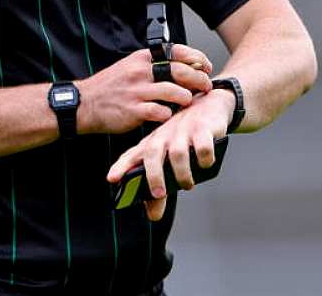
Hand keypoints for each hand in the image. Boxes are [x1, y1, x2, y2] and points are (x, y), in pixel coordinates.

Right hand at [77, 45, 212, 134]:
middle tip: (206, 86)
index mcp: (141, 58)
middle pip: (180, 71)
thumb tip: (182, 67)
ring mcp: (137, 91)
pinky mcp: (133, 110)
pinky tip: (168, 115)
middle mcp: (140, 72)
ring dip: (186, 98)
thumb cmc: (109, 87)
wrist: (84, 104)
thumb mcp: (129, 67)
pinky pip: (160, 112)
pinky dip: (168, 114)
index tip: (205, 66)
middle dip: (198, 79)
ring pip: (174, 92)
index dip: (196, 58)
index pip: (176, 52)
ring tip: (188, 101)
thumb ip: (152, 66)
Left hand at [106, 88, 235, 220]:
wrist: (210, 105)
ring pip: (177, 153)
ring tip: (187, 184)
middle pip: (152, 154)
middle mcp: (164, 137)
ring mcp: (183, 132)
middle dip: (153, 175)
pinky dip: (205, 159)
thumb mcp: (169, 159)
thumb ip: (161, 187)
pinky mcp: (203, 129)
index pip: (132, 155)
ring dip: (182, 174)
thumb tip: (153, 215)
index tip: (112, 179)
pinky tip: (206, 164)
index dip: (121, 167)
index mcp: (152, 144)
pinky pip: (202, 147)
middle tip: (158, 194)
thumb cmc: (184, 136)